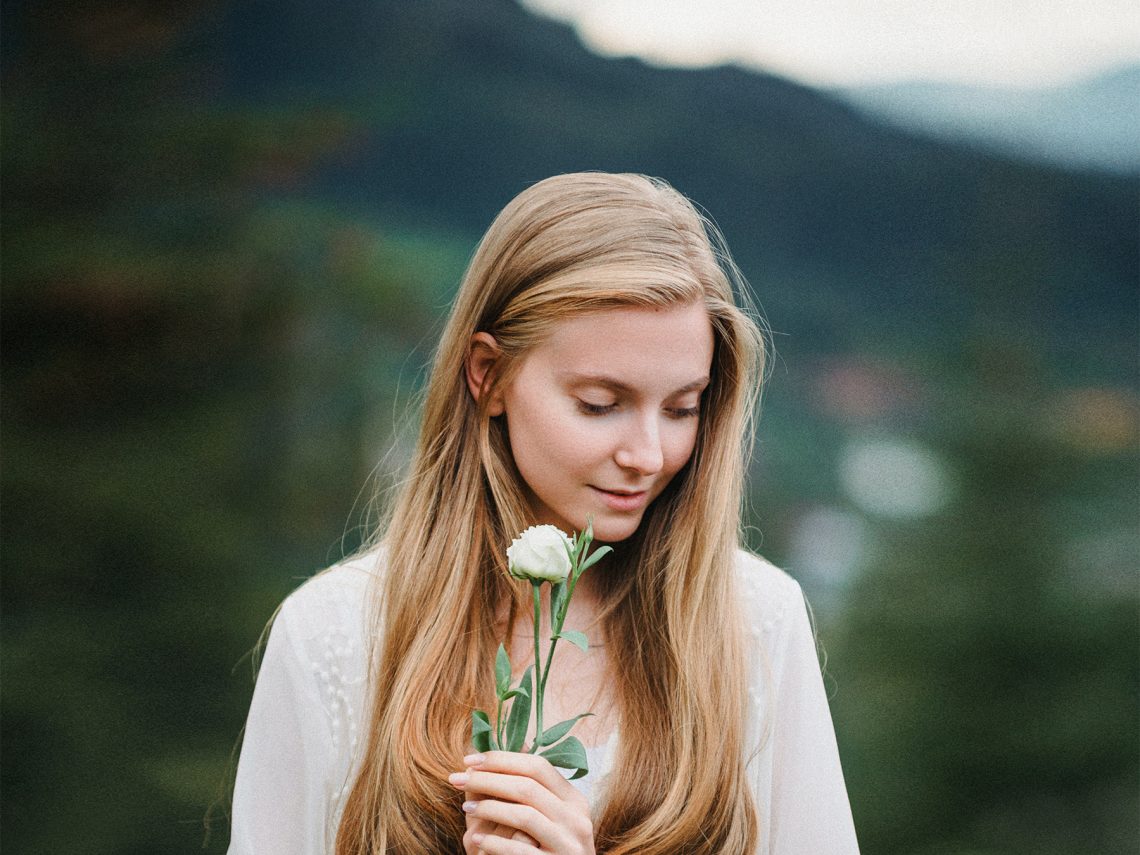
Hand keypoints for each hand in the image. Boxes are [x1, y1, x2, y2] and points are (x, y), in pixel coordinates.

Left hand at [449, 751, 594, 854]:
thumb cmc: (543, 849)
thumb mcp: (539, 816)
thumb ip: (520, 787)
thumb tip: (489, 749)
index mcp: (573, 799)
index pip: (538, 766)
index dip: (502, 759)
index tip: (469, 759)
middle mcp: (576, 818)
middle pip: (528, 787)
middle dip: (488, 779)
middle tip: (456, 778)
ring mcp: (569, 844)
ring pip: (525, 815)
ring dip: (489, 808)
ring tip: (467, 807)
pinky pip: (520, 850)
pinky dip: (495, 842)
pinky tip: (477, 839)